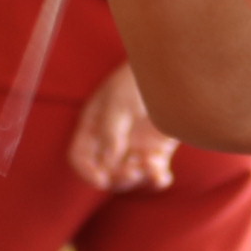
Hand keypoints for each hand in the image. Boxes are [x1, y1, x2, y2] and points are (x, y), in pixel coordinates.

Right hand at [67, 64, 181, 193]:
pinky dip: (157, 180)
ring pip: (130, 176)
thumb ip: (110, 130)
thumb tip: (108, 161)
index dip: (87, 171)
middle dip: (117, 177)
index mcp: (94, 127)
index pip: (80, 156)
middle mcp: (111, 141)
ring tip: (151, 166)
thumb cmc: (137, 79)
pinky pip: (154, 174)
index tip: (101, 180)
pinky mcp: (157, 150)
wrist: (170, 69)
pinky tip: (163, 176)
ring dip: (138, 178)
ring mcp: (135, 147)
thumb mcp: (119, 101)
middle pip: (106, 172)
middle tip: (133, 171)